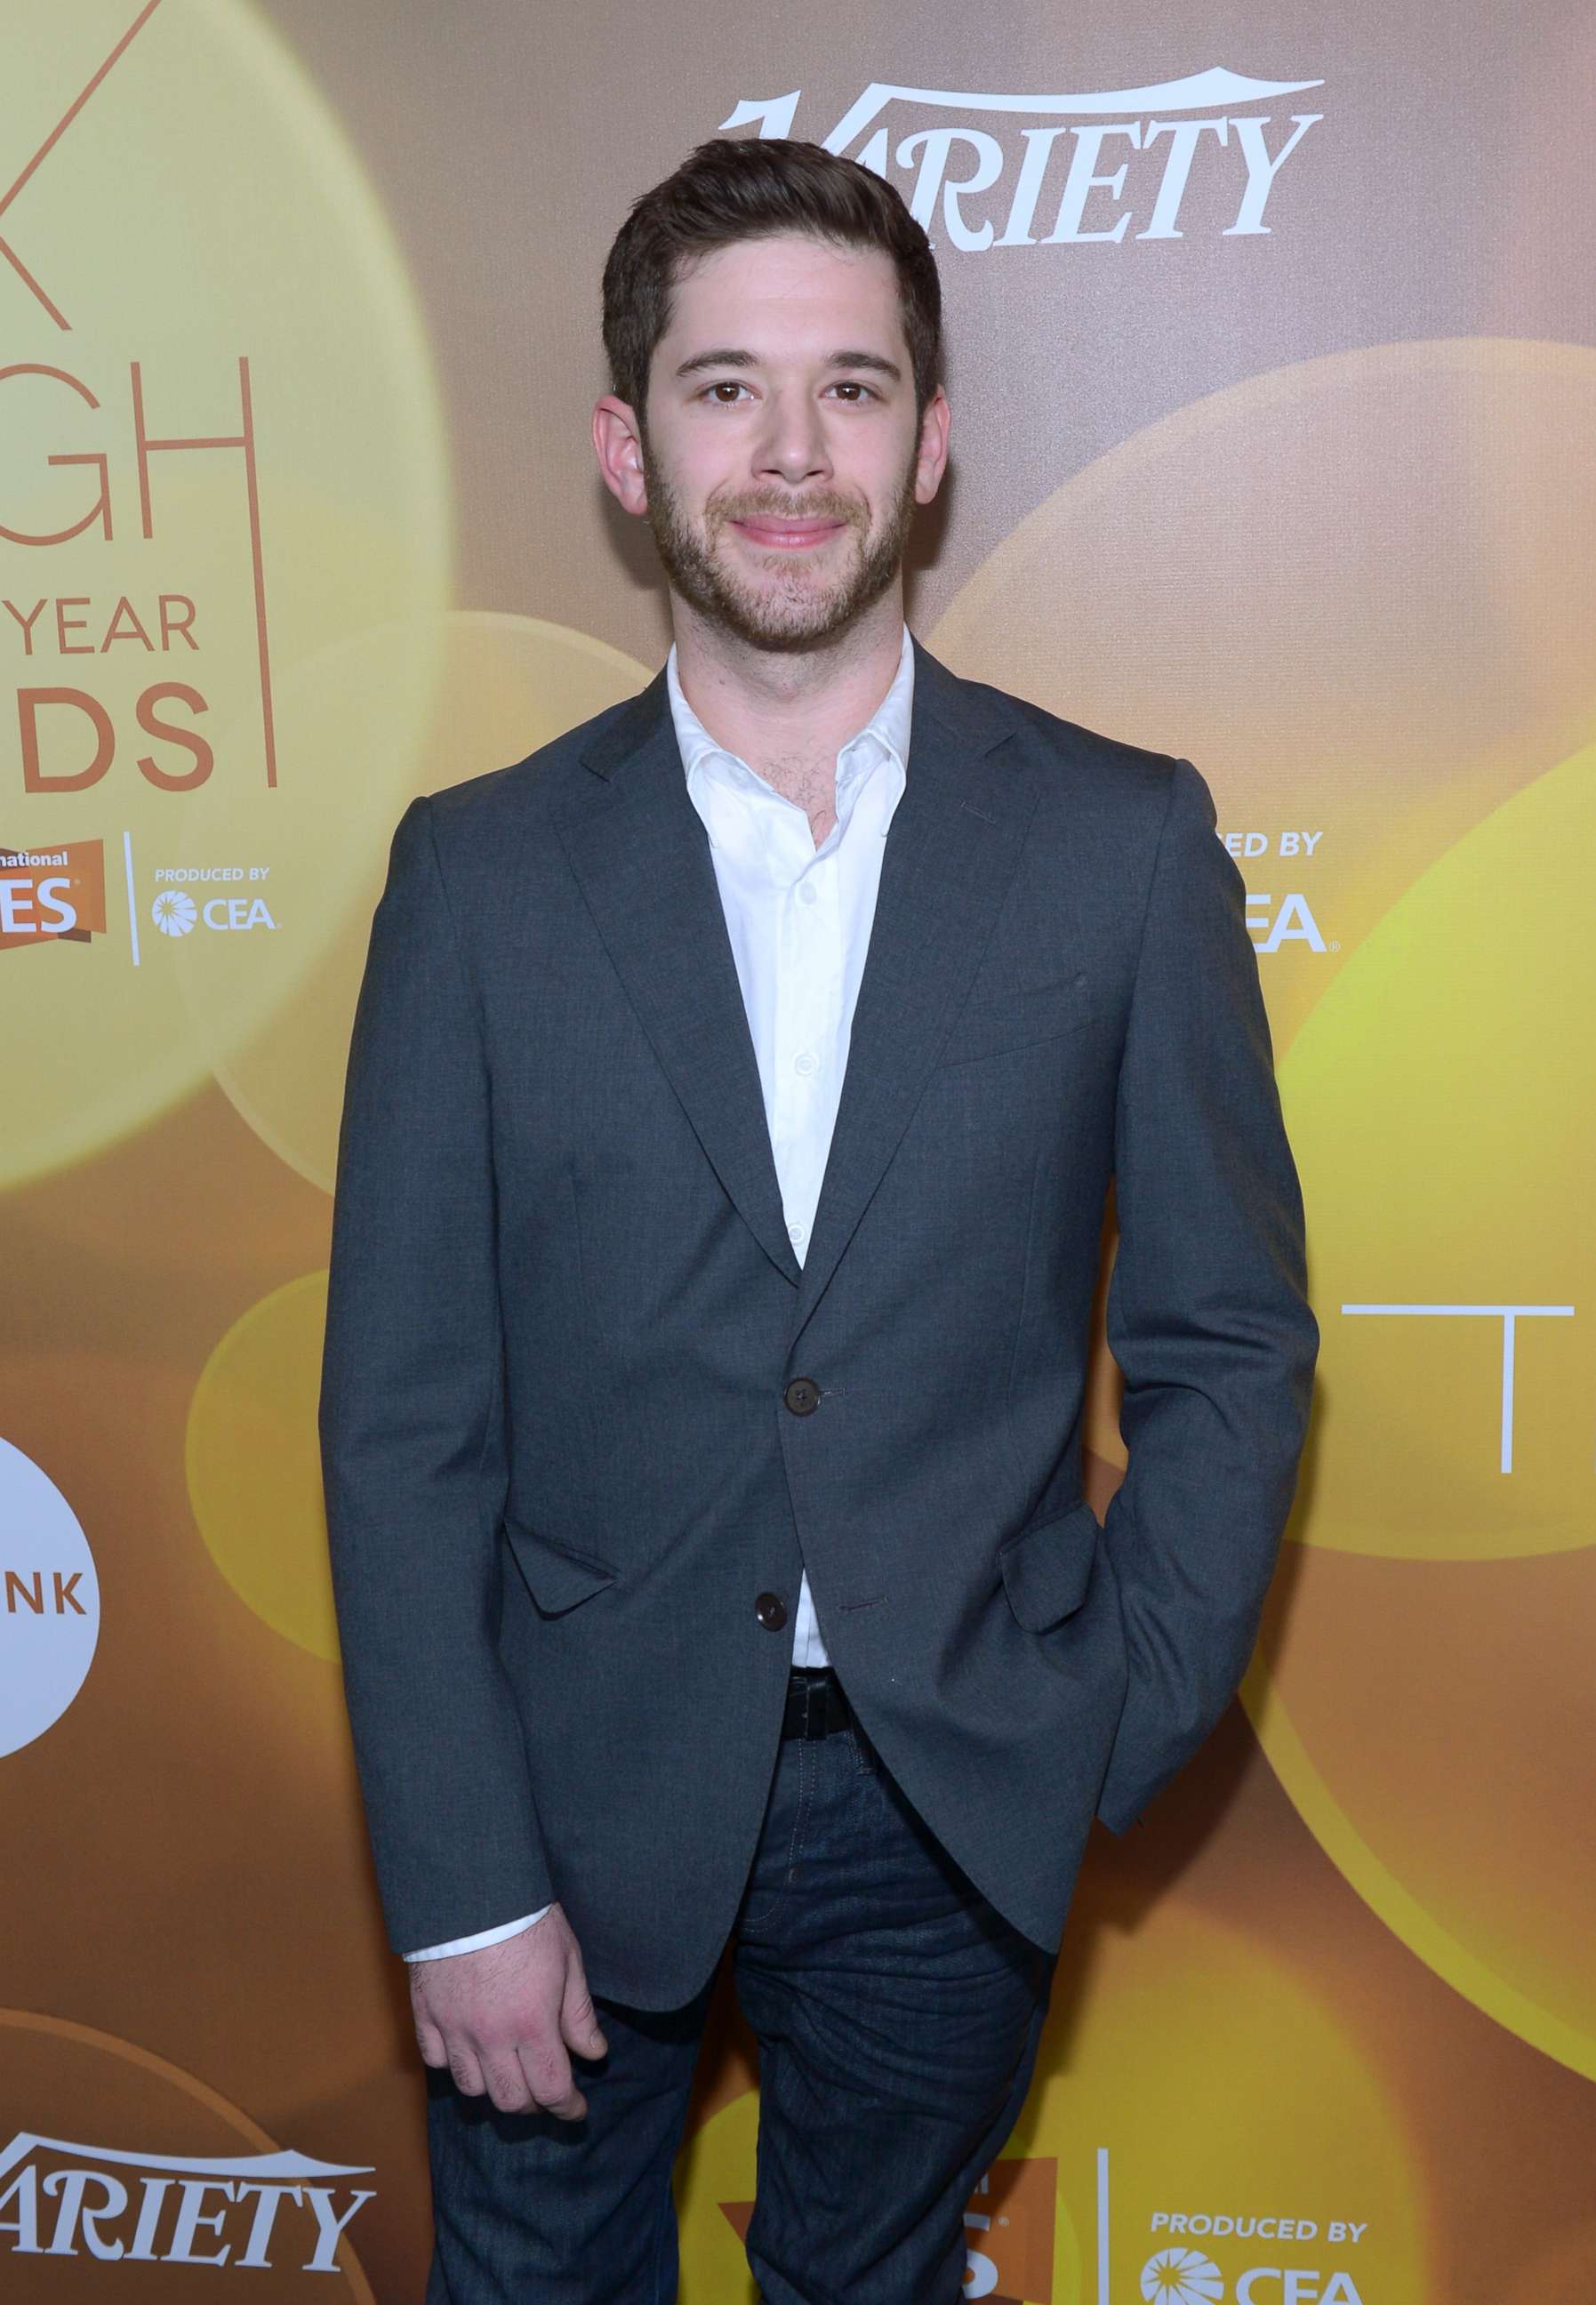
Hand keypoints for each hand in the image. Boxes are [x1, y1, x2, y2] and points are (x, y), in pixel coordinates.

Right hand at [409, 1904, 607, 2117]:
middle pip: (511, 2099)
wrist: (471, 1887)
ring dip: (494, 2088)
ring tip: (509, 2073)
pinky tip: (469, 2052)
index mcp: (532, 2024)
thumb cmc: (526, 1917)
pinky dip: (453, 2065)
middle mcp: (490, 2036)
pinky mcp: (426, 2014)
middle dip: (534, 2103)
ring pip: (471, 2088)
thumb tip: (594, 2053)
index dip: (567, 2107)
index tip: (576, 2109)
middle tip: (546, 2091)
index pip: (551, 2089)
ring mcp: (454, 2028)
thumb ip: (578, 2013)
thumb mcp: (568, 1959)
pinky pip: (436, 2060)